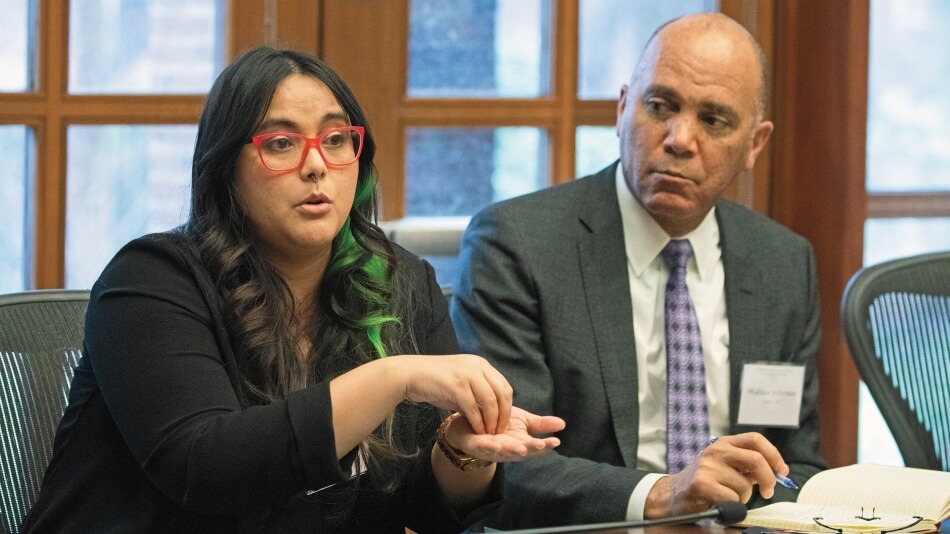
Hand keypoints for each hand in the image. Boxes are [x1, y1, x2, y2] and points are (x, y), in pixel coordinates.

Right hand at [398, 354, 512, 434]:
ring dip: (492, 421)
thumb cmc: (434, 381)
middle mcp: (477, 366)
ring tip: (490, 434)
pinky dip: (477, 422)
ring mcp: (467, 374)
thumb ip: (477, 393)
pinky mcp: (456, 385)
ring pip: (490, 401)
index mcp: (480, 365)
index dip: (507, 407)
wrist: (409, 374)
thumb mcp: (461, 383)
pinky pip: (473, 407)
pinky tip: (477, 431)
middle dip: (503, 415)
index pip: (504, 387)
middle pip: (502, 393)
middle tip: (500, 431)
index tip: (504, 423)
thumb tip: (491, 412)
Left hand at [442, 407, 565, 462]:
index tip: (556, 441)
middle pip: (521, 451)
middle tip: (542, 445)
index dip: (545, 445)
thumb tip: (563, 424)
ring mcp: (490, 450)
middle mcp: (506, 450)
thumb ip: (540, 425)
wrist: (467, 423)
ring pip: (502, 451)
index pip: (534, 446)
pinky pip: (482, 446)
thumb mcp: (522, 421)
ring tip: (522, 448)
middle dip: (531, 449)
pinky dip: (489, 446)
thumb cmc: (497, 423)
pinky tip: (497, 444)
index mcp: (519, 444)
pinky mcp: (474, 445)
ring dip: (512, 450)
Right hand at [645, 432, 788, 516]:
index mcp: (723, 443)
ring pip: (745, 485)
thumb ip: (747, 465)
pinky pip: (733, 499)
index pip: (755, 439)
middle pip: (756, 460)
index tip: (782, 470)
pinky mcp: (703, 484)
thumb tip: (776, 471)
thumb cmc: (704, 481)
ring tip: (730, 497)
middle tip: (768, 492)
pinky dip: (733, 507)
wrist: (673, 494)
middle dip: (769, 479)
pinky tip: (721, 502)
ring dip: (744, 498)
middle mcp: (715, 451)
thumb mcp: (724, 465)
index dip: (774, 454)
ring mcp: (708, 467)